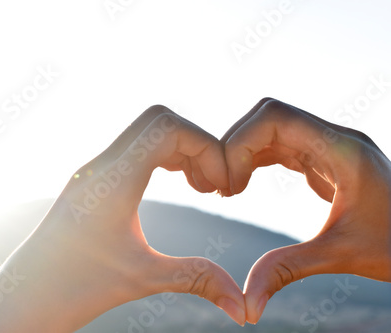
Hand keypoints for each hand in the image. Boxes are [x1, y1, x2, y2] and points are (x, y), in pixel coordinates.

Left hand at [0, 105, 245, 332]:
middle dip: (197, 144)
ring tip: (199, 187)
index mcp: (113, 182)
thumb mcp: (142, 279)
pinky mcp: (91, 179)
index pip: (167, 127)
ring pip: (145, 130)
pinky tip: (174, 185)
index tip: (220, 187)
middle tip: (212, 185)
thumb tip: (244, 308)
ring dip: (179, 149)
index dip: (206, 147)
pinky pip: (133, 147)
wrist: (23, 297)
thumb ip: (198, 279)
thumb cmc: (74, 289)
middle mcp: (100, 165)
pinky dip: (162, 157)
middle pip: (159, 119)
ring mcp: (93, 170)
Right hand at [220, 98, 390, 323]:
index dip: (241, 143)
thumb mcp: (340, 256)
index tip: (230, 184)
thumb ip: (287, 270)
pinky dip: (256, 158)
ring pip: (272, 128)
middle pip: (268, 116)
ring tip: (229, 187)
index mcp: (342, 150)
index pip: (275, 117)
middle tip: (224, 186)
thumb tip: (247, 307)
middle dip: (236, 146)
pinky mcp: (324, 159)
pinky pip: (281, 145)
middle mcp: (335, 138)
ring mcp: (329, 146)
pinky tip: (245, 183)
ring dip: (244, 151)